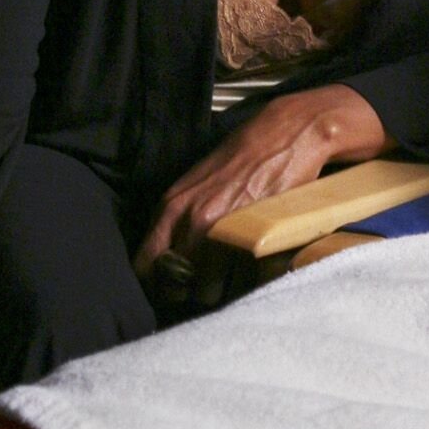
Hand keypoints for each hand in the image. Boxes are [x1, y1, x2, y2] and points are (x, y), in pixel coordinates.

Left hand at [134, 84, 386, 304]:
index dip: (157, 283)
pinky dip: (244, 284)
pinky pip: (239, 282)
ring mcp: (224, 232)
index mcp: (171, 207)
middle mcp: (192, 221)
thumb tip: (167, 258)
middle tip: (202, 285)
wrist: (283, 136)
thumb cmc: (241, 160)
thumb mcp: (194, 185)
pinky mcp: (254, 238)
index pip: (145, 265)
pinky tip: (250, 268)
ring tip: (230, 277)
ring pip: (208, 291)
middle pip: (176, 286)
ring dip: (218, 291)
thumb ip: (176, 219)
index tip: (170, 287)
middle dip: (188, 292)